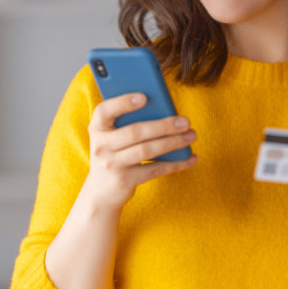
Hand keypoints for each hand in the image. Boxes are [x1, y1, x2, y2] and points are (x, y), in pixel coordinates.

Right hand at [82, 93, 196, 210]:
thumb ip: (127, 121)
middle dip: (163, 126)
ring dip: (172, 142)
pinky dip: (175, 164)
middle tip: (185, 121)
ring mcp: (112, 164)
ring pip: (146, 150)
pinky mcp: (125, 180)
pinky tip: (190, 157)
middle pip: (134, 132)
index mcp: (97, 127)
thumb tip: (163, 109)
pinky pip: (154, 169)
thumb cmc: (113, 153)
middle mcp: (101, 146)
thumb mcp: (111, 136)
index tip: (144, 97)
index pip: (104, 111)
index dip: (123, 103)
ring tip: (191, 135)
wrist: (100, 191)